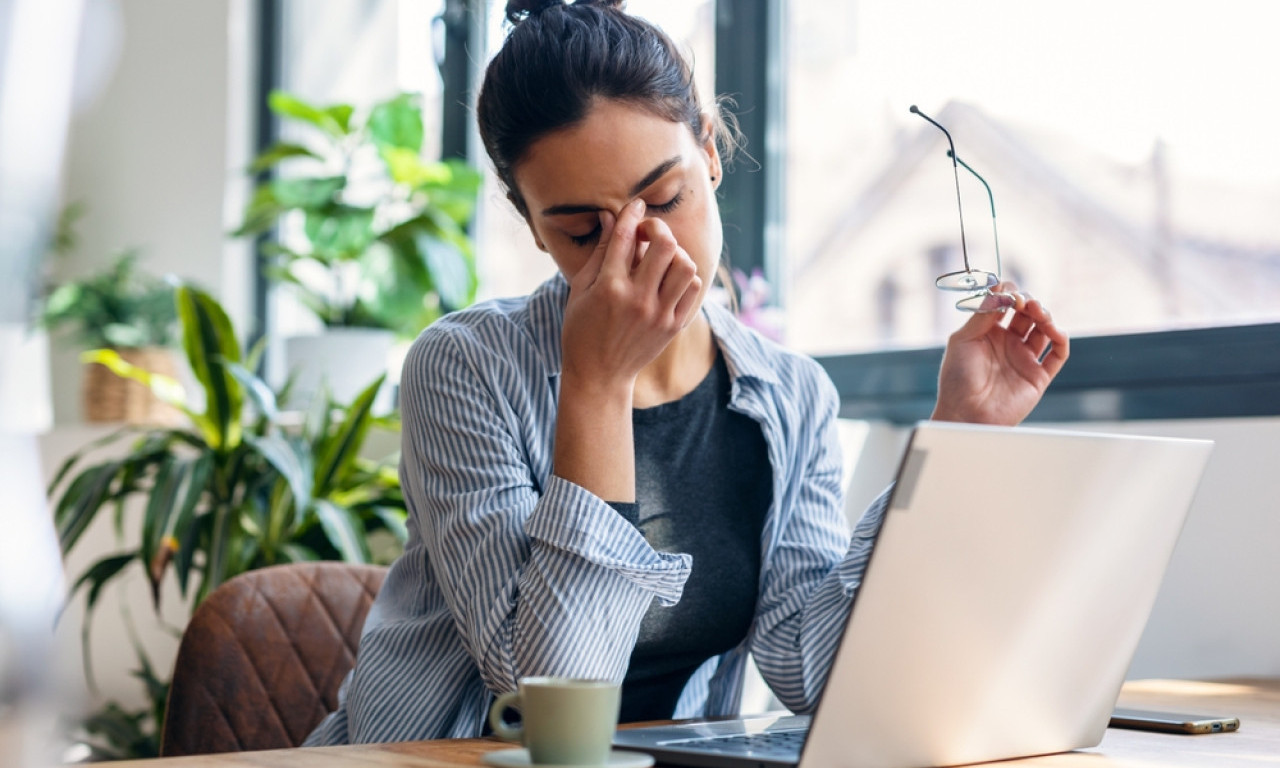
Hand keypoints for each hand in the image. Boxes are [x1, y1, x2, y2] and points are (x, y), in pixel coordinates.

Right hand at [560, 198, 702, 391]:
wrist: (599, 375)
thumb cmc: (582, 329)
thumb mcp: (580, 289)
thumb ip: (598, 251)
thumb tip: (610, 216)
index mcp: (609, 287)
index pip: (626, 236)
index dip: (632, 213)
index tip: (636, 205)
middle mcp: (637, 299)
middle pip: (665, 244)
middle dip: (657, 228)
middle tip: (648, 234)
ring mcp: (659, 314)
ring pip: (685, 264)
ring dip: (674, 252)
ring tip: (660, 258)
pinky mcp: (673, 326)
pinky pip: (693, 287)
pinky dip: (684, 275)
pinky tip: (669, 277)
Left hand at [931, 283, 1068, 425]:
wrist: (965, 413)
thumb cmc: (957, 379)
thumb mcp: (963, 340)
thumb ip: (983, 314)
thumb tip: (999, 288)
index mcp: (988, 333)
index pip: (1007, 305)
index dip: (1010, 294)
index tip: (1008, 291)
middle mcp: (1008, 343)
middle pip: (1028, 314)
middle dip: (1029, 302)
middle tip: (1024, 302)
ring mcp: (1024, 358)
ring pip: (1044, 330)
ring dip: (1045, 316)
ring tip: (1038, 312)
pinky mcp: (1038, 376)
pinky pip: (1058, 354)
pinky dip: (1061, 340)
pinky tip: (1055, 331)